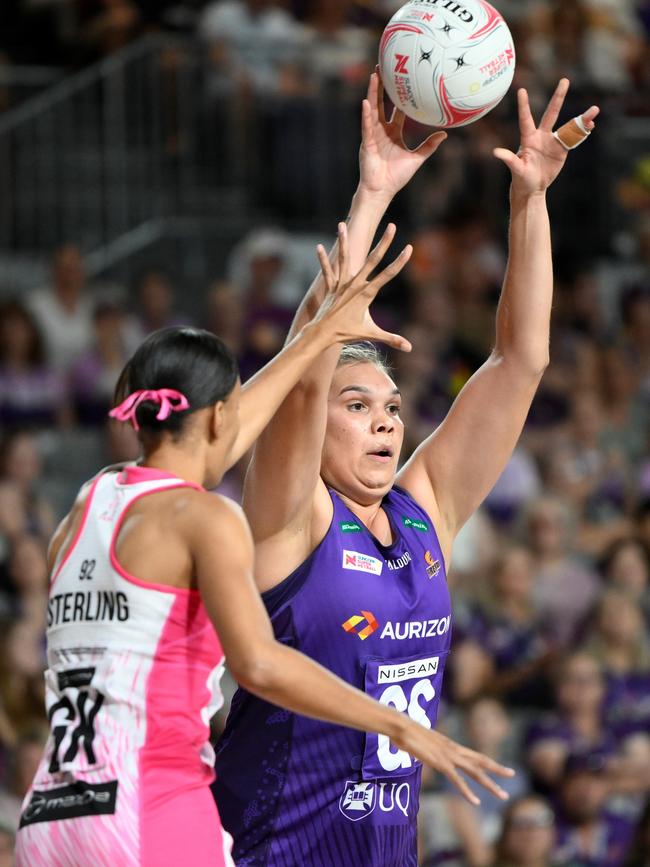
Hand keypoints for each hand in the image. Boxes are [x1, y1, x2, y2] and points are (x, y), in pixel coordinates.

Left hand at [314, 222, 411, 351]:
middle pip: (373, 259)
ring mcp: (342, 283)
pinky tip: (319, 247)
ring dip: (344, 241)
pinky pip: (327, 270)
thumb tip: (410, 348)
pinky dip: (323, 260)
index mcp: (367, 293)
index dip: (401, 261)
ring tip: (342, 224)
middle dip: (384, 242)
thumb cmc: (347, 334)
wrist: (323, 334)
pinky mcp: (330, 286)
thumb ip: (391, 339)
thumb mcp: (371, 334)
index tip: (410, 248)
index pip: (389, 274)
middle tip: (392, 226)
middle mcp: (355, 284)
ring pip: (344, 258)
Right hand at [359, 70, 446, 201]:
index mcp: (393, 132)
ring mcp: (373, 135)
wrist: (383, 190)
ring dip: (372, 93)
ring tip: (373, 76)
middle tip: (383, 67)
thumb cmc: (397, 176)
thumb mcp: (417, 158)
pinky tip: (366, 102)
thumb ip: (429, 146)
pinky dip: (366, 114)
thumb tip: (444, 134)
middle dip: (382, 86)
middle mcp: (382, 131)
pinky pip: (366, 126)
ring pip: (372, 110)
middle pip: (381, 104)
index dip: (399, 95)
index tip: (402, 80)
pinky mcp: (367, 143)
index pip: (396, 109)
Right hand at [397, 723, 514, 804]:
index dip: (490, 762)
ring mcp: (449, 757)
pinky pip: (457, 780)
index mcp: (452, 746)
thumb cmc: (408, 734)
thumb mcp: (423, 744)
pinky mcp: (441, 764)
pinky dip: (467, 792)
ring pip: (475, 771)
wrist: (402, 727)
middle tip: (512, 774)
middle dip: (498, 769)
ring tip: (503, 795)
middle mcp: (454, 750)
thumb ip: (427, 750)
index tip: (503, 768)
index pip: (476, 755)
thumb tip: (423, 752)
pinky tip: (476, 802)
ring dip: (490, 784)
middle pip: (481, 760)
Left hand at [494, 79, 599, 194]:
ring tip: (595, 110)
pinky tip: (592, 124)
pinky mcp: (562, 149)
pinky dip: (583, 131)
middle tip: (564, 80)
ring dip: (581, 118)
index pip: (526, 119)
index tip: (521, 90)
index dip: (524, 105)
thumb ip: (509, 159)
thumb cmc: (521, 179)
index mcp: (528, 139)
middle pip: (551, 113)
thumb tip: (495, 152)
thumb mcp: (516, 170)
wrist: (533, 187)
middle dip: (558, 97)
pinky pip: (574, 138)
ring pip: (568, 125)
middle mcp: (542, 136)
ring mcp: (553, 141)